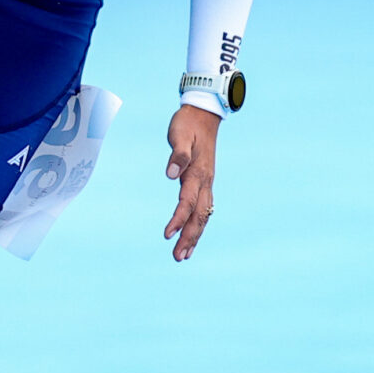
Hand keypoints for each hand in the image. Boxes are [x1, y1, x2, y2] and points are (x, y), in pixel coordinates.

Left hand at [162, 104, 220, 261]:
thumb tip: (171, 173)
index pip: (187, 202)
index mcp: (197, 172)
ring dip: (194, 236)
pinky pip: (203, 208)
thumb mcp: (180, 134)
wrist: (204, 115)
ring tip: (184, 255)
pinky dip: (198, 225)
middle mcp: (205, 181)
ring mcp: (207, 183)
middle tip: (178, 257)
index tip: (167, 235)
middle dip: (189, 238)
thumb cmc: (188, 124)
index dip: (178, 219)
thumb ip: (177, 154)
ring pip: (203, 215)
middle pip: (199, 215)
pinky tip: (192, 235)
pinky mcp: (205, 183)